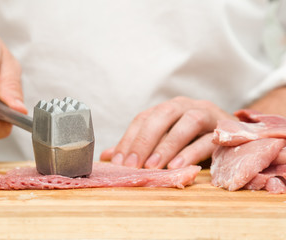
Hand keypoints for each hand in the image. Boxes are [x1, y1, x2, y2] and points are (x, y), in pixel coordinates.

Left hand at [100, 96, 235, 168]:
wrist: (235, 135)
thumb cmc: (192, 140)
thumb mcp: (163, 142)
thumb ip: (139, 148)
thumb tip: (108, 156)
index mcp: (167, 109)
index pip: (143, 119)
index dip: (129, 139)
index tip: (118, 161)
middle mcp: (186, 106)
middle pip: (163, 115)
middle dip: (145, 140)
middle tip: (133, 164)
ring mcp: (208, 114)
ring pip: (188, 123)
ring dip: (168, 144)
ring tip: (153, 166)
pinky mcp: (226, 129)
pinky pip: (209, 138)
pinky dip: (192, 152)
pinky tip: (178, 167)